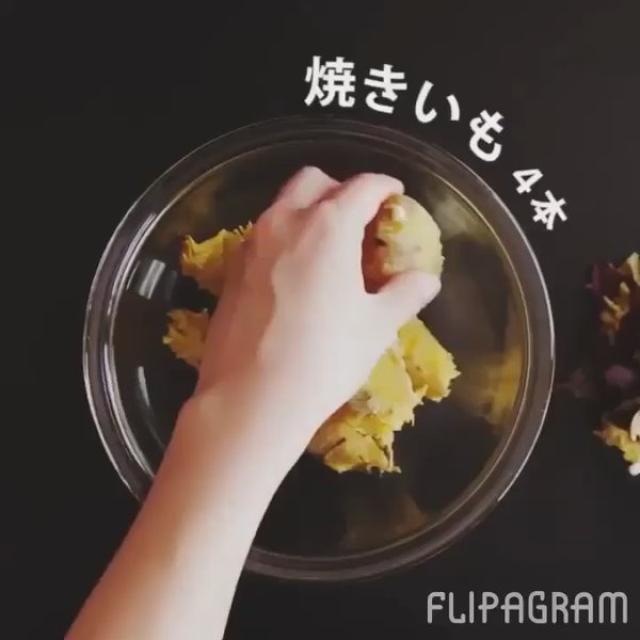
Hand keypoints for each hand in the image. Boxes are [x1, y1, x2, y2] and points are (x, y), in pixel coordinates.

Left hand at [192, 167, 440, 453]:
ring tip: (329, 248)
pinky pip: (263, 235)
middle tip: (361, 220)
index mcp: (327, 226)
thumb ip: (405, 294)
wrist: (250, 399)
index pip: (363, 186)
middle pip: (314, 181)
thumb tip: (426, 279)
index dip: (385, 187)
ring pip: (283, 205)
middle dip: (341, 190)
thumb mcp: (376, 327)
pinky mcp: (231, 270)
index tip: (396, 197)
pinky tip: (296, 274)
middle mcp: (284, 222)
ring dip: (309, 212)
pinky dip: (285, 237)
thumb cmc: (324, 358)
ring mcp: (251, 244)